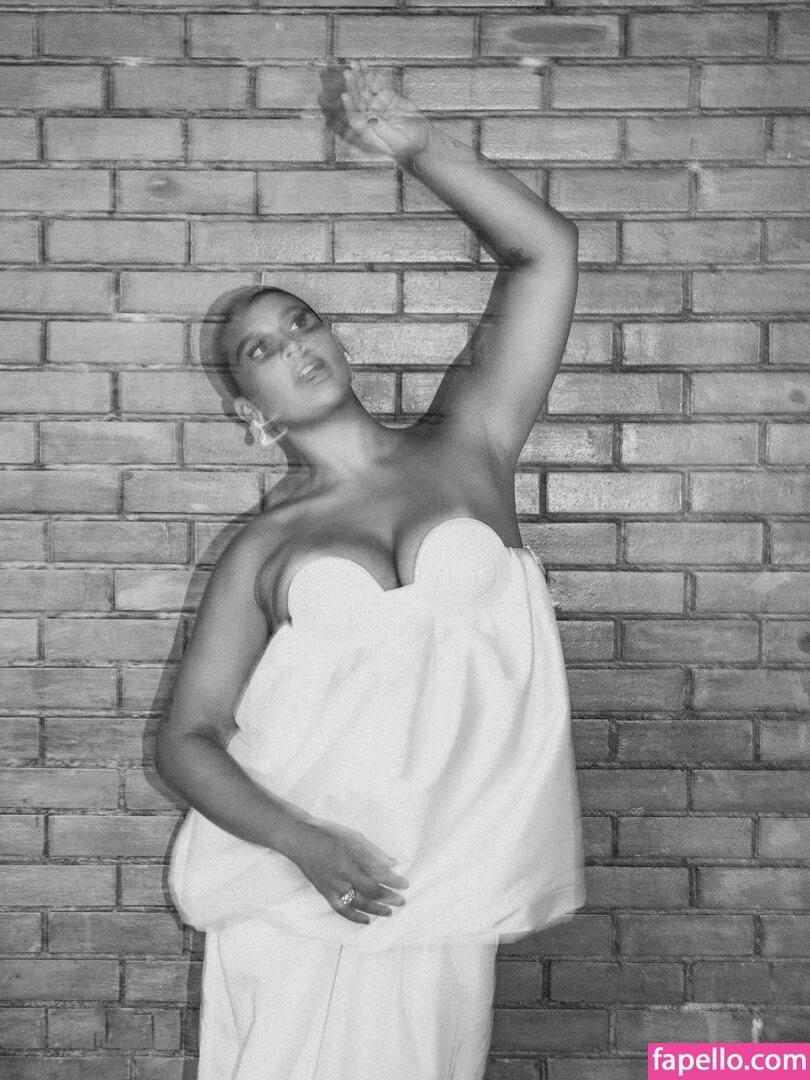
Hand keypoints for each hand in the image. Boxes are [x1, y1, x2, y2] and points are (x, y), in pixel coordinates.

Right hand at [290, 818, 409, 924]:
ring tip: (390, 912)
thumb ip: (374, 851)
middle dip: (390, 897)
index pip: (379, 872)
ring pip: (359, 902)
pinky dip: (355, 917)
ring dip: (377, 909)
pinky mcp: (325, 892)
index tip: (405, 884)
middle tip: (402, 901)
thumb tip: (392, 863)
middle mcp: (344, 871)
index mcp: (353, 854)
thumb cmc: (329, 834)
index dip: (394, 880)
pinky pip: (342, 909)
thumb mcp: (354, 836)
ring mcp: (334, 883)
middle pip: (371, 890)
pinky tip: (367, 920)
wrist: (301, 839)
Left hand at [318, 59, 431, 161]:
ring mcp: (378, 106)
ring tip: (355, 64)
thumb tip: (370, 118)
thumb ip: (383, 130)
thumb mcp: (398, 141)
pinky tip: (365, 66)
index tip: (346, 95)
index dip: (350, 106)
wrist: (423, 138)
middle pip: (358, 100)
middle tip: (348, 73)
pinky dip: (371, 76)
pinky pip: (377, 85)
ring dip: (360, 78)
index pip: (355, 117)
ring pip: (365, 90)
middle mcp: (370, 118)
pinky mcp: (387, 97)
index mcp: (369, 131)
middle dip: (353, 87)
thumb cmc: (411, 145)